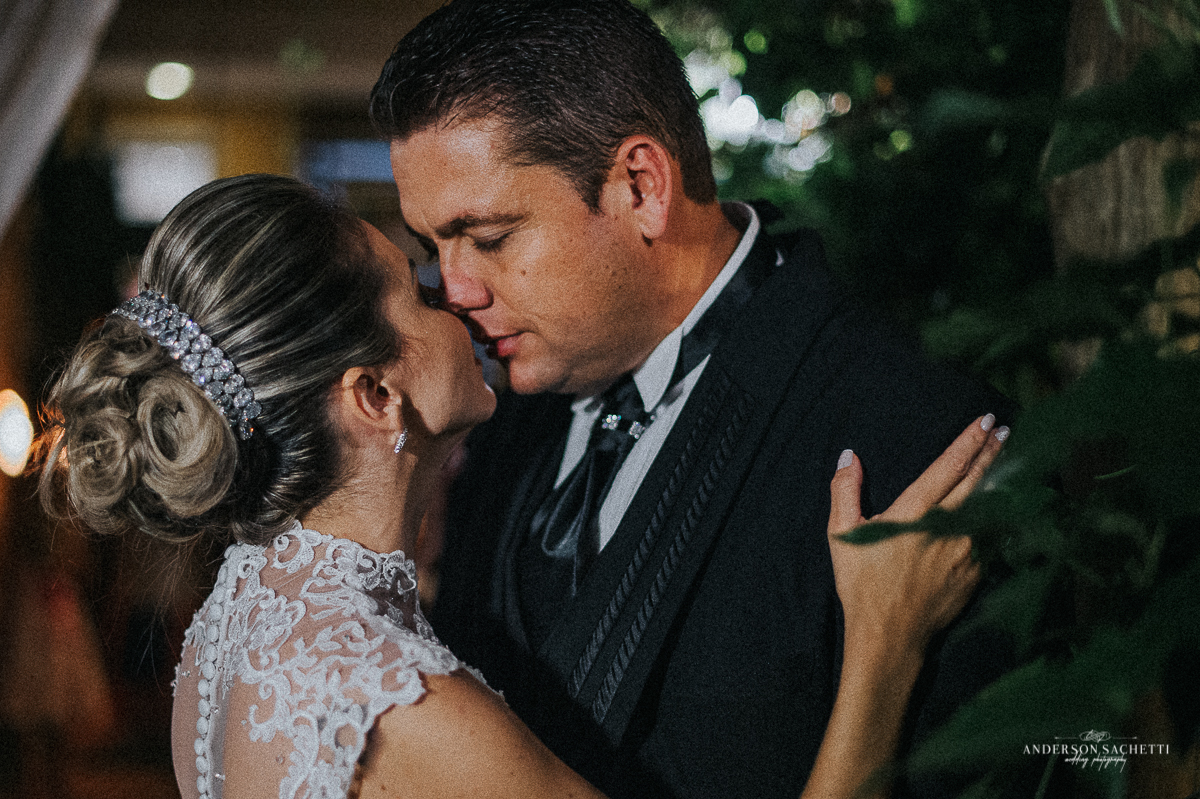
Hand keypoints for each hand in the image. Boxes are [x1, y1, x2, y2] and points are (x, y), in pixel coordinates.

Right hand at [827, 415, 1006, 658]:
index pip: (949, 467)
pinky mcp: (977, 573)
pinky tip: (1005, 506)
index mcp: (914, 513)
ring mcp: (967, 551)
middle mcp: (947, 527)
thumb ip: (844, 492)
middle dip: (992, 452)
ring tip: (1009, 461)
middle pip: (978, 480)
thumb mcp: (841, 535)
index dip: (969, 441)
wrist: (889, 637)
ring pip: (990, 506)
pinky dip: (999, 516)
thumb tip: (849, 457)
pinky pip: (992, 536)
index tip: (985, 420)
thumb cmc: (862, 586)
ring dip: (1000, 481)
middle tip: (1004, 429)